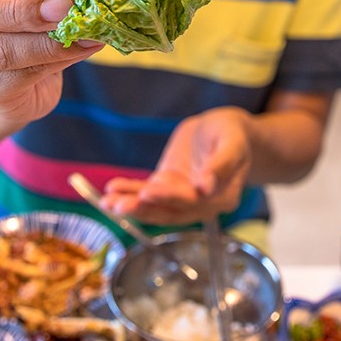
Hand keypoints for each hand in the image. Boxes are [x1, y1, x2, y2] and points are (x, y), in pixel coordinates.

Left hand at [100, 108, 252, 226]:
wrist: (222, 130)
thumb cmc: (232, 134)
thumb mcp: (232, 143)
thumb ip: (222, 165)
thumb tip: (206, 187)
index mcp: (223, 198)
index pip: (195, 201)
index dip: (170, 198)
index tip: (148, 192)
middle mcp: (202, 205)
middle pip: (171, 210)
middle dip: (144, 208)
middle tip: (120, 205)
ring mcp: (182, 199)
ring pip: (155, 207)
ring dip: (131, 205)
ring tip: (108, 203)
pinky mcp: (167, 189)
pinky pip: (146, 194)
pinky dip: (128, 193)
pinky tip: (111, 191)